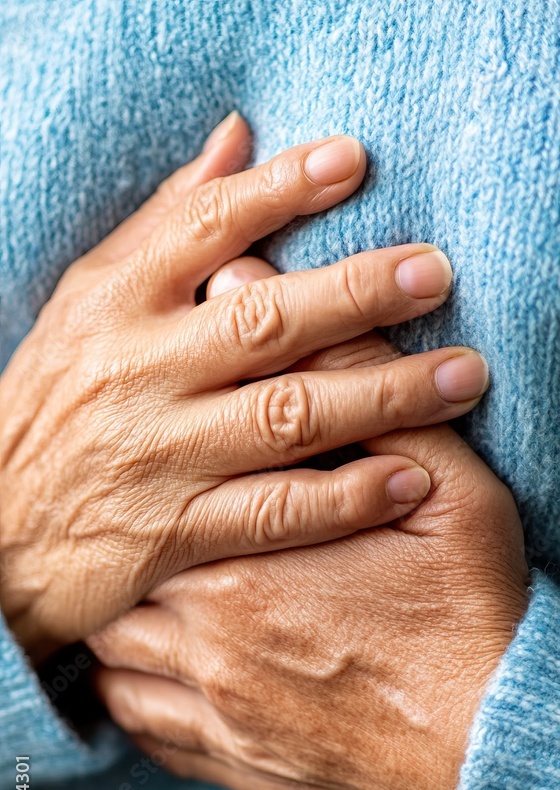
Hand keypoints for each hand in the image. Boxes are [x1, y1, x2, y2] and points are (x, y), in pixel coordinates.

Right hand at [0, 114, 488, 658]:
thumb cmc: (52, 408)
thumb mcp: (86, 306)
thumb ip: (164, 225)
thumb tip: (234, 139)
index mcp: (113, 305)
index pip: (203, 229)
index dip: (279, 192)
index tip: (352, 163)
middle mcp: (138, 373)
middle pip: (263, 322)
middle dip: (356, 294)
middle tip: (435, 274)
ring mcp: (160, 454)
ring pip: (284, 416)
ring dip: (380, 395)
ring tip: (460, 378)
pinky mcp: (175, 532)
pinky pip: (272, 512)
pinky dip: (342, 497)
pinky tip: (406, 478)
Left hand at [91, 418, 528, 789]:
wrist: (502, 745)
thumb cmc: (476, 614)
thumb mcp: (448, 491)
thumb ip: (369, 403)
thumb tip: (300, 318)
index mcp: (245, 561)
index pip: (158, 505)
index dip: (154, 483)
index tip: (161, 471)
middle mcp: (209, 638)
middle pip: (121, 581)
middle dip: (127, 555)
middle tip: (140, 535)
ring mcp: (218, 710)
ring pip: (116, 658)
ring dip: (121, 625)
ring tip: (141, 599)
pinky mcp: (237, 764)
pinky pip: (147, 730)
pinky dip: (132, 700)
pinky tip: (146, 680)